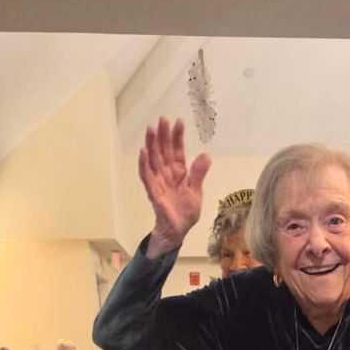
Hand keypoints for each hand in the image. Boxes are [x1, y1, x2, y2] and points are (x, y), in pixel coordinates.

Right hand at [137, 116, 210, 256]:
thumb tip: (206, 155)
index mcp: (179, 172)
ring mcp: (158, 182)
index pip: (177, 151)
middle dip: (162, 135)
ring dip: (151, 144)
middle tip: (161, 118)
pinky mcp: (153, 191)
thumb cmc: (185, 212)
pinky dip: (144, 164)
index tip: (178, 121)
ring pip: (153, 159)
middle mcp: (167, 174)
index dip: (177, 137)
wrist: (177, 231)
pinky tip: (143, 152)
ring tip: (150, 129)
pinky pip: (147, 176)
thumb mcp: (196, 191)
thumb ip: (199, 174)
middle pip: (163, 151)